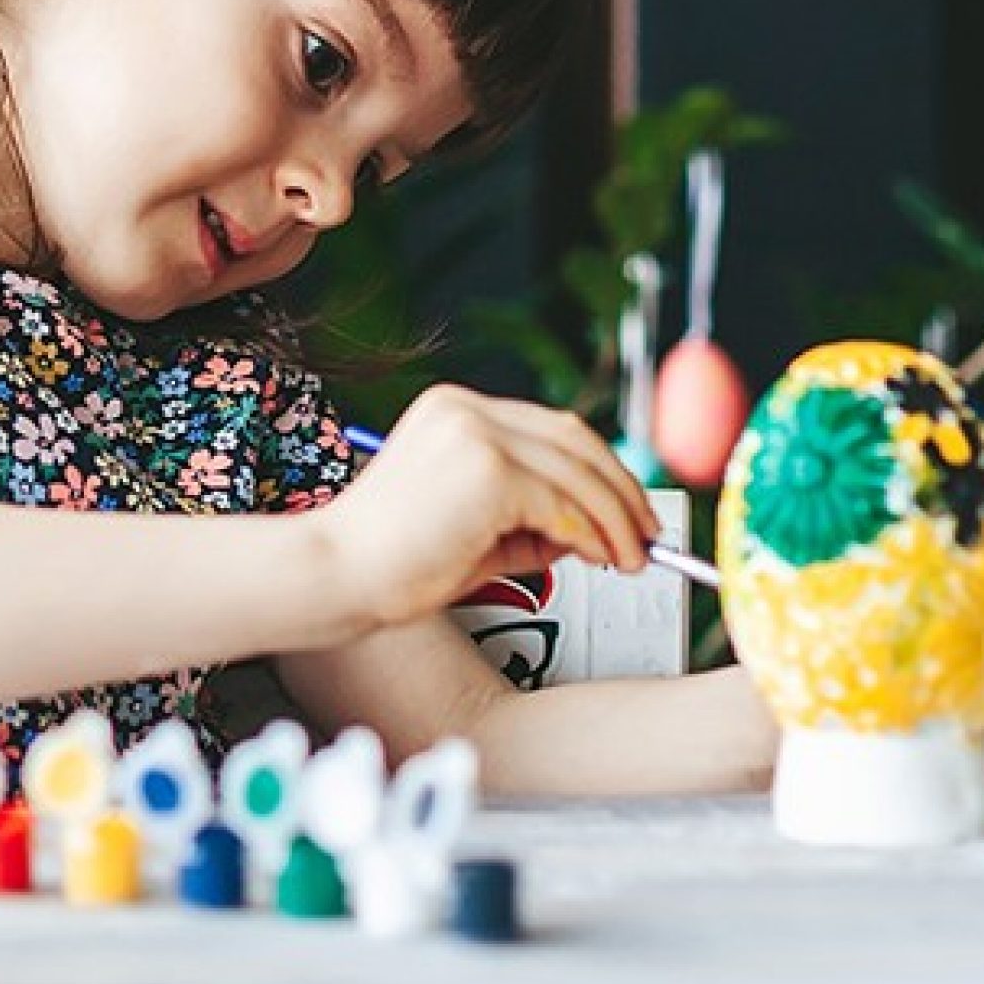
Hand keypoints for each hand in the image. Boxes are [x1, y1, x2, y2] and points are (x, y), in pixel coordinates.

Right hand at [308, 385, 662, 631]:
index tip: (626, 511)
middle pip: (574, 437)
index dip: (598, 470)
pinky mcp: (488, 468)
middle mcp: (466, 409)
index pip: (551, 429)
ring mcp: (476, 433)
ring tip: (631, 557)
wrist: (336, 575)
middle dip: (620, 489)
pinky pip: (561, 502)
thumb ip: (531, 520)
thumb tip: (593, 532)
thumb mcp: (475, 530)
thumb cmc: (392, 563)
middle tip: (647, 535)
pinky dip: (591, 532)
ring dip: (616, 517)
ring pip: (577, 469)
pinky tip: (598, 558)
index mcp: (456, 411)